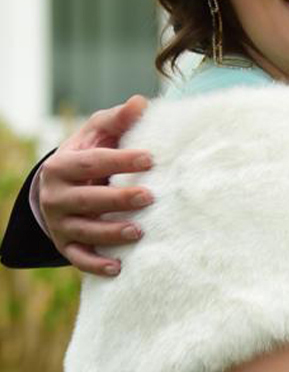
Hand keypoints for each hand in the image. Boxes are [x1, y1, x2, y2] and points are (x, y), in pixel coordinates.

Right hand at [38, 95, 152, 276]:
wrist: (65, 181)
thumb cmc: (92, 150)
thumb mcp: (100, 131)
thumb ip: (119, 119)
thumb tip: (140, 103)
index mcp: (61, 166)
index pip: (92, 163)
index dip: (120, 160)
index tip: (151, 158)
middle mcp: (55, 196)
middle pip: (87, 200)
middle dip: (118, 199)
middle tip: (150, 196)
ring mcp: (59, 222)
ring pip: (84, 231)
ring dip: (111, 233)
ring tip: (140, 231)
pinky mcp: (65, 244)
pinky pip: (78, 258)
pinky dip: (96, 265)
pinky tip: (119, 268)